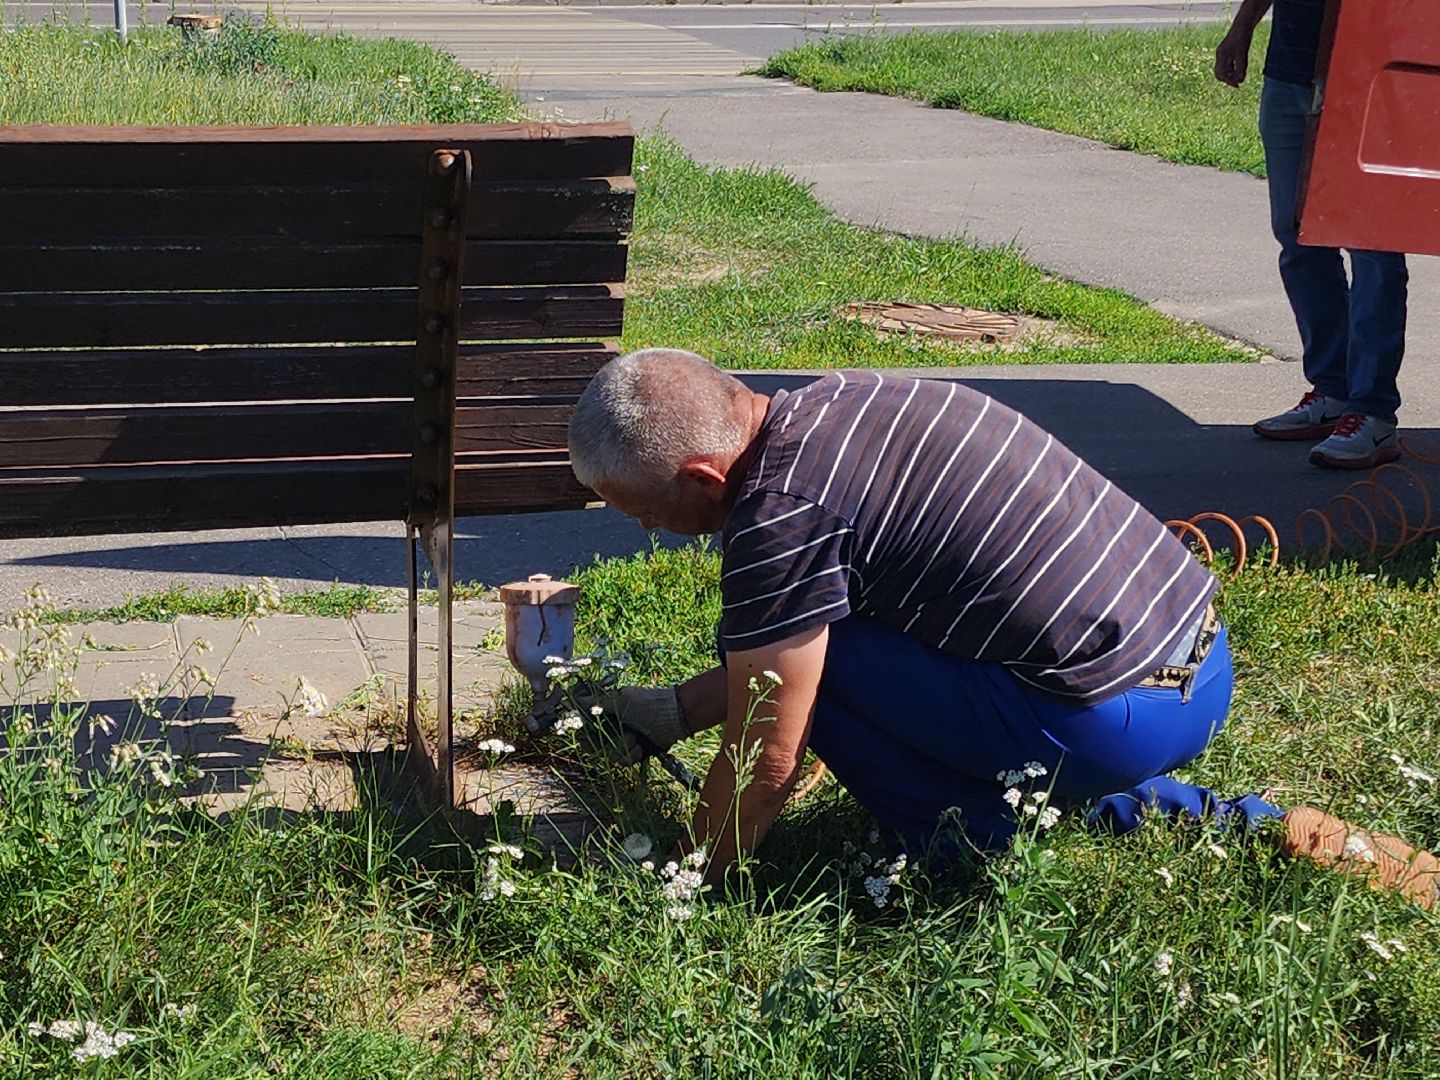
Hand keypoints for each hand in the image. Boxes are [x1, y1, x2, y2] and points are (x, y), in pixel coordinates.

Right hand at [567, 685, 688, 764]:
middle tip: (620, 735)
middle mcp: (615, 727)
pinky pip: (624, 761)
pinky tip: (641, 747)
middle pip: (596, 745)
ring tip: (635, 738)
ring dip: (623, 748)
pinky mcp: (636, 753)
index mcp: (609, 712)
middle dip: (606, 743)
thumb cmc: (648, 704)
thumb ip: (598, 703)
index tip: (586, 737)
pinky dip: (632, 755)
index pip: (588, 727)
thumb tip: (576, 699)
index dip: (585, 734)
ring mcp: (625, 741)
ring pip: (610, 755)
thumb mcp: (622, 701)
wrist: (676, 718)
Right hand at [1214, 30, 1251, 86]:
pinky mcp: (1227, 52)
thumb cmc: (1243, 37)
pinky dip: (1233, 69)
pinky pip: (1227, 65)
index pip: (1220, 74)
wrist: (1244, 24)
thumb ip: (1241, 67)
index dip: (1228, 81)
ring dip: (1231, 75)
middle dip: (1228, 79)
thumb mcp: (1243, 53)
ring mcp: (1223, 54)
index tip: (1237, 85)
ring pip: (1224, 70)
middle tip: (1238, 84)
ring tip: (1241, 78)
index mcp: (1221, 55)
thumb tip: (1240, 80)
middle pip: (1220, 73)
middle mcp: (1220, 55)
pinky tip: (1240, 71)